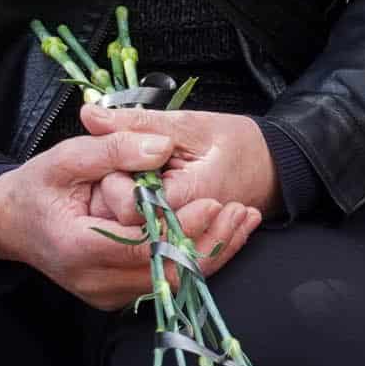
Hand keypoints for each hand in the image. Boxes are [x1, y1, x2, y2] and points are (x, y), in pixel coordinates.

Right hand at [0, 129, 260, 309]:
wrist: (8, 223)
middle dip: (210, 242)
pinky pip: (165, 282)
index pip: (145, 248)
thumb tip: (161, 147)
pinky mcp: (118, 295)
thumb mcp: (67, 157)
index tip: (217, 201)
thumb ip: (114, 149)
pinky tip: (224, 234)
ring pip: (172, 284)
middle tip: (244, 211)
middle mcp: (96, 283)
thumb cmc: (37, 187)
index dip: (183, 228)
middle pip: (167, 273)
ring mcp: (107, 295)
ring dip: (211, 252)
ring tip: (244, 220)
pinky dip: (195, 259)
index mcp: (80, 250)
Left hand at [77, 102, 279, 236]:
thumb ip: (136, 124)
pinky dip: (141, 224)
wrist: (274, 170)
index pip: (131, 207)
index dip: (118, 184)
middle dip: (121, 200)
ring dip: (129, 214)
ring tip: (142, 188)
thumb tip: (90, 116)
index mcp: (189, 197)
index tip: (125, 162)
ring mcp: (185, 244)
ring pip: (136, 240)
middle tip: (133, 174)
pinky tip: (146, 204)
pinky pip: (150, 246)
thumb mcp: (187, 124)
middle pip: (128, 228)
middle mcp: (187, 229)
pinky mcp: (182, 249)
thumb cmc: (239, 144)